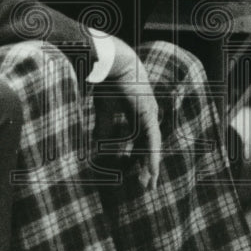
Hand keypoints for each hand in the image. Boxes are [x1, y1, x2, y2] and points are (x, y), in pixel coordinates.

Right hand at [93, 36, 160, 192]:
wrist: (113, 65)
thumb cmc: (109, 82)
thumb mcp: (105, 110)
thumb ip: (104, 127)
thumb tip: (98, 145)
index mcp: (138, 114)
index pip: (140, 141)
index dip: (136, 157)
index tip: (132, 172)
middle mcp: (148, 116)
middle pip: (148, 146)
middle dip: (146, 166)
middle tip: (145, 185)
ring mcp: (150, 116)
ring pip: (152, 146)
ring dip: (150, 166)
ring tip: (149, 184)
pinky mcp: (148, 115)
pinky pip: (151, 140)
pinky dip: (151, 155)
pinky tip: (151, 169)